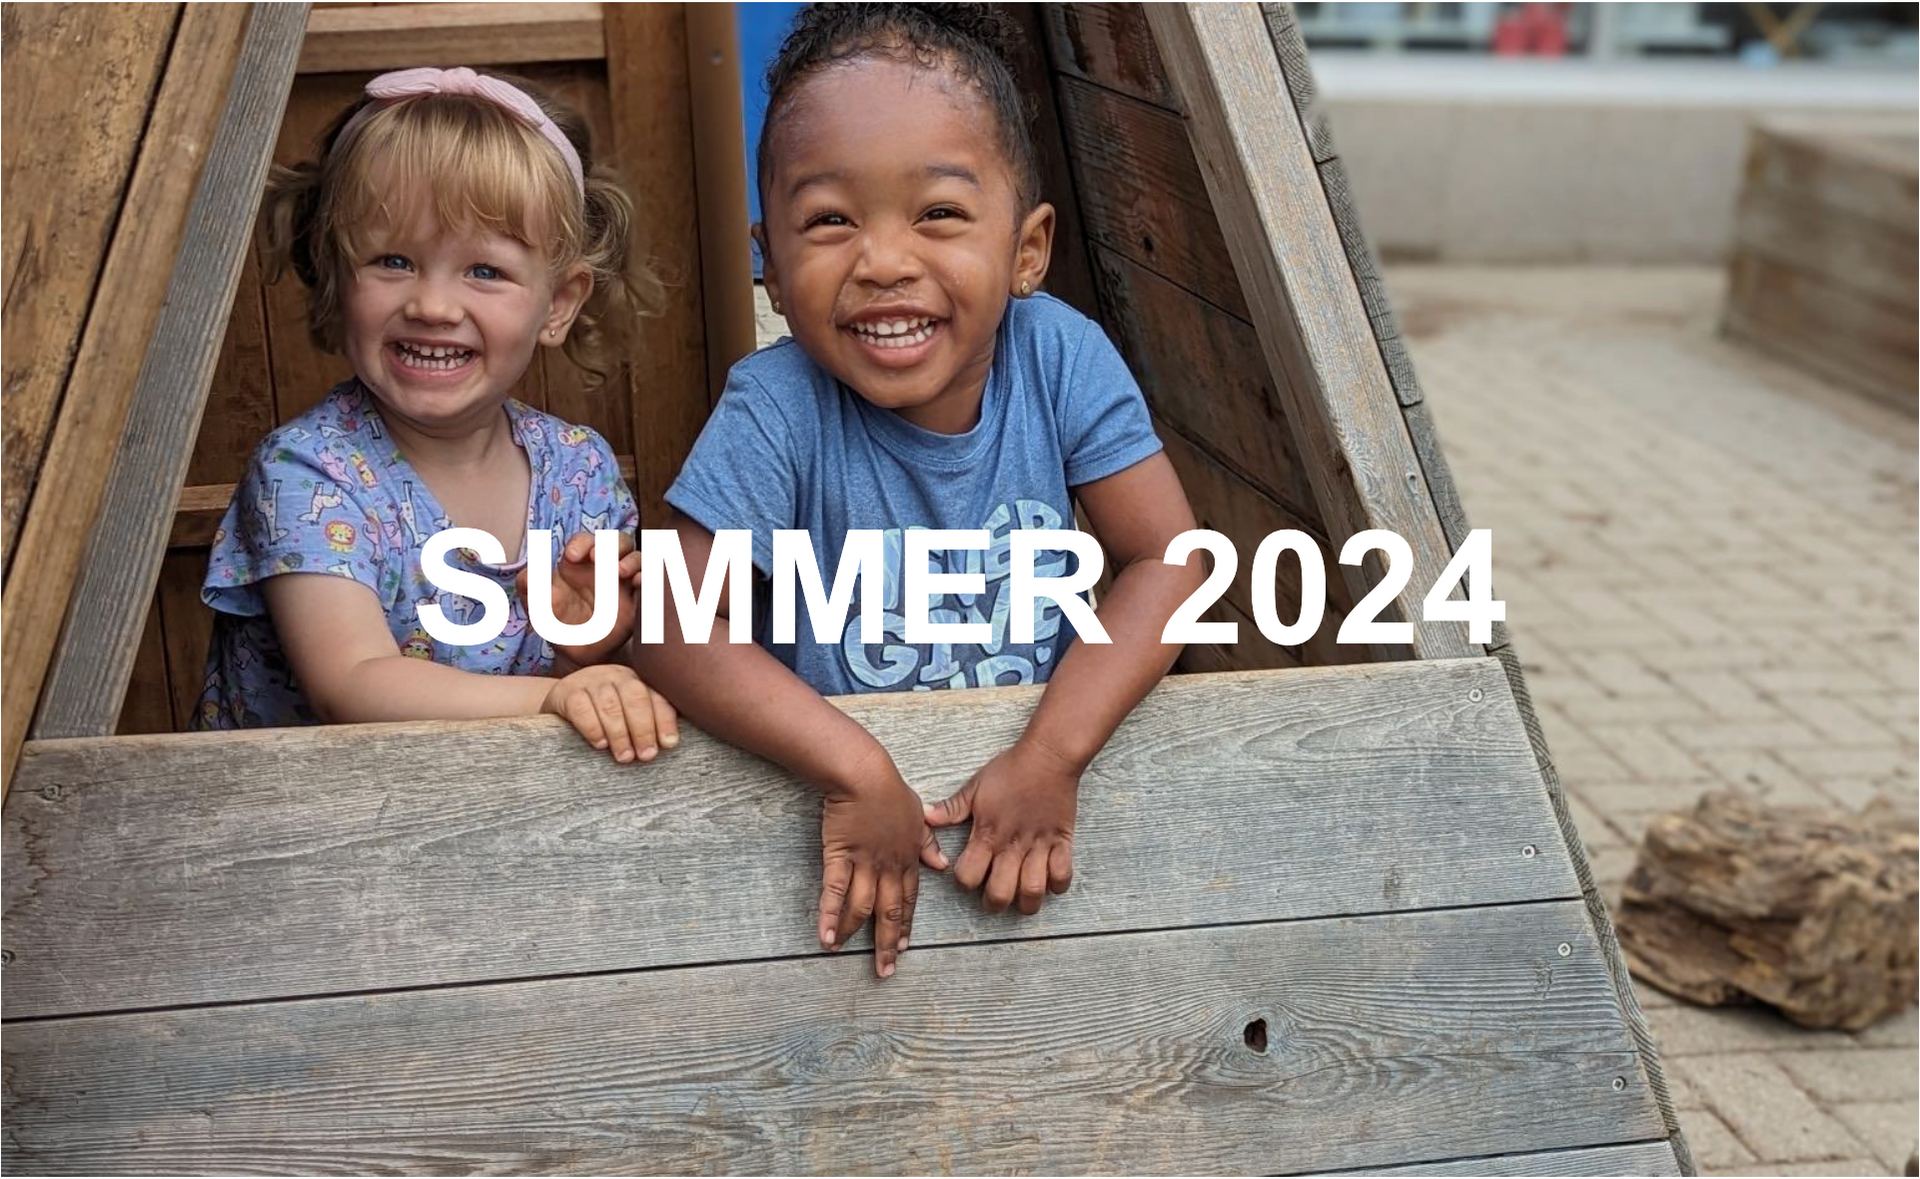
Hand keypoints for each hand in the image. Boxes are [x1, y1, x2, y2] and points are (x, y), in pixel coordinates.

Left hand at [517, 531, 644, 664]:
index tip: (571, 557)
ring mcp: (622, 582)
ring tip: (620, 573)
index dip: (581, 542)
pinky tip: (638, 583)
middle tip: (598, 558)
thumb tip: (529, 570)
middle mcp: (603, 567)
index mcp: (579, 563)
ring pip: (637, 556)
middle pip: (617, 540)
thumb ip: (530, 586)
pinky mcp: (635, 599)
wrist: (575, 652)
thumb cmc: (555, 623)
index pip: (585, 540)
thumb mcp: (536, 606)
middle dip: (611, 544)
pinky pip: (650, 581)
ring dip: (631, 560)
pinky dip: (648, 576)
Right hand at [543, 663, 678, 763]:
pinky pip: (581, 708)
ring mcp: (590, 680)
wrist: (559, 701)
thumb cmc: (600, 713)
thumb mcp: (625, 713)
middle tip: (646, 755)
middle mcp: (616, 676)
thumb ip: (646, 722)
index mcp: (636, 680)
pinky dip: (593, 727)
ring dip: (620, 733)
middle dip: (643, 729)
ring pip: (610, 704)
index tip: (669, 744)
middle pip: (635, 698)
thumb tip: (668, 745)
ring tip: (625, 756)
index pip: (656, 697)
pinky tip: (600, 744)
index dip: (664, 721)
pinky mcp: (566, 691)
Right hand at [819, 744, 948, 978]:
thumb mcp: (918, 817)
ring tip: (845, 954)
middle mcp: (888, 867)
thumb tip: (943, 865)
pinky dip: (830, 916)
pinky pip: (835, 892)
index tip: (905, 947)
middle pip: (889, 912)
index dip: (907, 925)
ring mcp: (864, 863)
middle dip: (887, 943)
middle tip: (885, 970)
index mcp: (908, 858)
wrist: (864, 775)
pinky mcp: (840, 856)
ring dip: (854, 933)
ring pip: (863, 907)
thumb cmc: (890, 790)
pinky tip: (827, 937)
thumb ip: (928, 844)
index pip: (909, 900)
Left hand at [925, 738, 1079, 915]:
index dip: (965, 882)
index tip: (968, 876)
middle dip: (994, 903)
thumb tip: (926, 816)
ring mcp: (1039, 845)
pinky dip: (1057, 884)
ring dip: (1027, 901)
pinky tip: (1048, 878)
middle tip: (994, 897)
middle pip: (1001, 893)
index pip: (968, 876)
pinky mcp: (1062, 841)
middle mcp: (1012, 844)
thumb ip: (951, 808)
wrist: (1048, 756)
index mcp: (988, 833)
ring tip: (1022, 896)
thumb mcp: (975, 787)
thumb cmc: (1010, 769)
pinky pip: (1062, 875)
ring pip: (1033, 891)